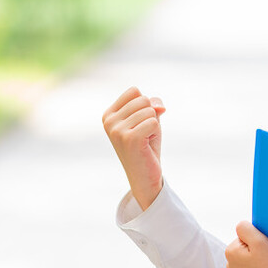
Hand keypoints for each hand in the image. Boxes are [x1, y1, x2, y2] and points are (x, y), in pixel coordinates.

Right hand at [102, 87, 166, 210]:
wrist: (145, 176)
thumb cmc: (146, 145)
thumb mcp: (149, 119)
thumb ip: (153, 104)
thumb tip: (159, 106)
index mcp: (108, 115)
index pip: (134, 91)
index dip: (145, 105)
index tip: (139, 124)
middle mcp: (109, 122)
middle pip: (143, 99)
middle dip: (151, 116)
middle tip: (144, 135)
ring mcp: (117, 130)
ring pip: (150, 111)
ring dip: (154, 126)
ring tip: (145, 141)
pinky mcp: (130, 138)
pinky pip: (154, 122)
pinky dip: (156, 133)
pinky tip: (147, 145)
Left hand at [225, 221, 267, 267]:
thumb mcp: (261, 242)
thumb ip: (246, 229)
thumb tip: (240, 226)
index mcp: (231, 253)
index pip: (244, 237)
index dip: (257, 241)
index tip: (266, 250)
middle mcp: (229, 267)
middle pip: (245, 251)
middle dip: (256, 253)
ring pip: (248, 264)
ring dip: (257, 265)